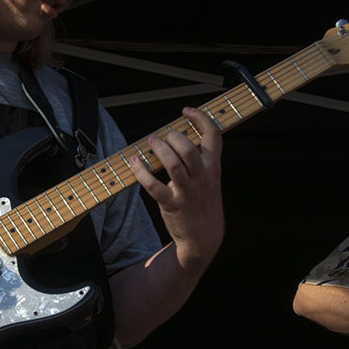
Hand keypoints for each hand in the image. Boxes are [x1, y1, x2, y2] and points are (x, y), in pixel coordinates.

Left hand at [128, 107, 224, 267]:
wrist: (204, 237)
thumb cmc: (203, 203)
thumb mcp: (210, 179)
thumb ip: (199, 159)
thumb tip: (178, 137)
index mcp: (212, 168)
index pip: (213, 136)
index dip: (201, 119)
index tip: (187, 111)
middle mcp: (202, 178)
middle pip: (189, 149)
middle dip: (173, 137)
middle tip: (164, 136)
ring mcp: (187, 192)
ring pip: (173, 164)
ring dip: (159, 150)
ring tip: (151, 142)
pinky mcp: (171, 204)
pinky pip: (154, 186)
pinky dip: (141, 172)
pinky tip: (134, 162)